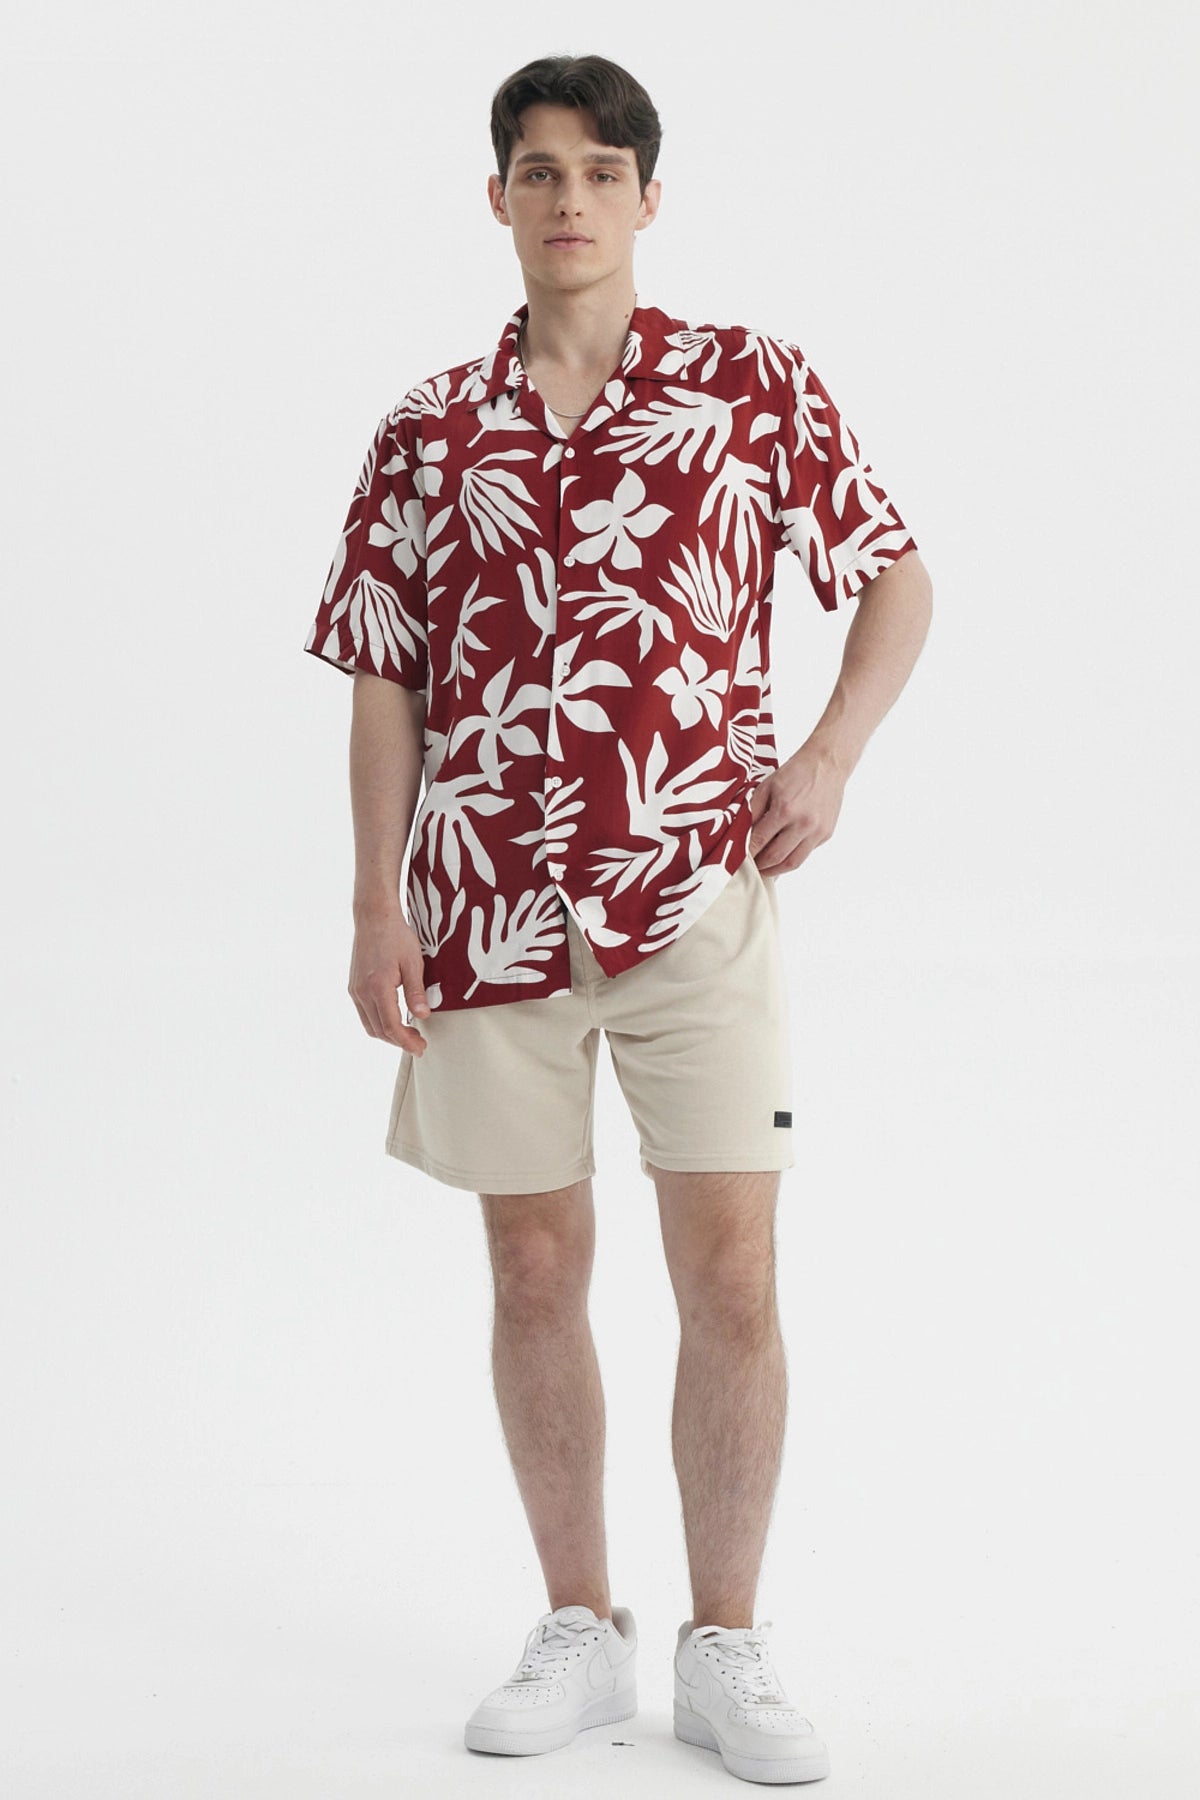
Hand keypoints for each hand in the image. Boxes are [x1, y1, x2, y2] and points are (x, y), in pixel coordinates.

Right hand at [348, 908, 431, 1054]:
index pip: (391, 1026)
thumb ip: (416, 991)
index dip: (406, 1042)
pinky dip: (379, 1023)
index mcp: (378, 987)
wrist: (374, 917)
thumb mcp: (413, 962)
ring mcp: (355, 990)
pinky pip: (365, 1014)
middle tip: (418, 1043)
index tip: (420, 1048)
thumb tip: (423, 1016)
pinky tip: (394, 1019)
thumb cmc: (395, 936)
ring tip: (408, 1034)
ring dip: (388, 1034)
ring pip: (369, 1025)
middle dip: (399, 1041)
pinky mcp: (354, 987)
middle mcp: (362, 992)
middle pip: (379, 1030)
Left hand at [747, 745, 847, 875]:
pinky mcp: (826, 834)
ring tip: (764, 870)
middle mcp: (803, 823)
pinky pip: (806, 853)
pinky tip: (782, 856)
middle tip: (749, 868)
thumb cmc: (795, 772)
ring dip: (776, 870)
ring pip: (793, 862)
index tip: (738, 859)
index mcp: (785, 810)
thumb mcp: (767, 786)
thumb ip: (753, 810)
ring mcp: (817, 831)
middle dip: (760, 866)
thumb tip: (741, 833)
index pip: (759, 840)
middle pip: (776, 857)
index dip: (747, 853)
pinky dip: (792, 858)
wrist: (827, 764)